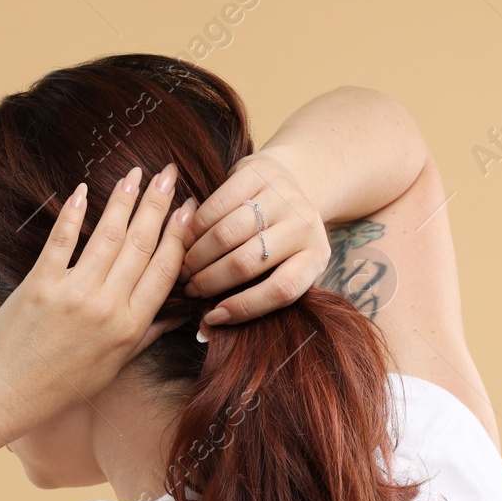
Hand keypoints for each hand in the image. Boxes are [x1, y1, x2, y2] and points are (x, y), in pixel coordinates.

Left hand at [0, 164, 194, 431]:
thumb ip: (146, 334)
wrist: (5, 393)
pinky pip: (62, 240)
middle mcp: (107, 307)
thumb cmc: (61, 386)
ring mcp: (74, 294)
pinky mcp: (41, 284)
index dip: (180, 234)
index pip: (164, 270)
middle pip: (141, 244)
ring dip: (124, 200)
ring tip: (136, 173)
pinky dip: (74, 213)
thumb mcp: (113, 366)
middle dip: (158, 204)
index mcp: (131, 327)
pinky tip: (83, 190)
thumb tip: (178, 315)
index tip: (190, 207)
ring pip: (108, 236)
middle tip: (169, 174)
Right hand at [179, 148, 329, 327]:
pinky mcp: (257, 173)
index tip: (213, 317)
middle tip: (190, 288)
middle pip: (246, 263)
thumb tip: (206, 328)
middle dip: (210, 281)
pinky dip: (195, 228)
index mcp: (316, 256)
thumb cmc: (281, 238)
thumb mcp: (284, 264)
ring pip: (226, 235)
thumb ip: (257, 293)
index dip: (243, 308)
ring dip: (197, 256)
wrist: (294, 180)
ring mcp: (281, 196)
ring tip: (185, 267)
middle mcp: (304, 225)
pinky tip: (187, 239)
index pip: (281, 291)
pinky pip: (215, 206)